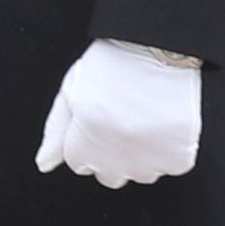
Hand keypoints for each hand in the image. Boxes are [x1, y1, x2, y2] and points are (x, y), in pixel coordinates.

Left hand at [35, 37, 205, 187]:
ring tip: (145, 122)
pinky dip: (172, 150)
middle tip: (122, 124)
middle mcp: (115, 153)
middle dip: (112, 156)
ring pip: (142, 174)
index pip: (80, 164)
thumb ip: (56, 132)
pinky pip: (173, 166)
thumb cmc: (111, 66)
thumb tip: (44, 165)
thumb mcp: (71, 91)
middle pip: (110, 176)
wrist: (157, 49)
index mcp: (85, 138)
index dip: (88, 142)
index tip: (99, 123)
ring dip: (143, 156)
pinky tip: (165, 124)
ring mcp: (149, 157)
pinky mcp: (180, 156)